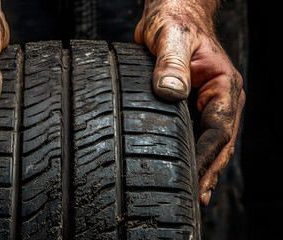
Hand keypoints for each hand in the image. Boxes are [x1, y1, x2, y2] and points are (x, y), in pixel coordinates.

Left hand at [135, 0, 244, 205]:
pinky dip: (193, 152)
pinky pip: (197, 133)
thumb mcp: (171, 38)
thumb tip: (170, 92)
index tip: (196, 178)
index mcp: (224, 85)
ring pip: (210, 141)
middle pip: (219, 142)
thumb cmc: (174, 22)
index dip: (208, 156)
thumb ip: (171, 64)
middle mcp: (221, 97)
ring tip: (193, 193)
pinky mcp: (192, 104)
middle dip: (209, 170)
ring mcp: (208, 102)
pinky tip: (184, 168)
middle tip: (196, 198)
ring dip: (203, 166)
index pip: (219, 128)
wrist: (172, 13)